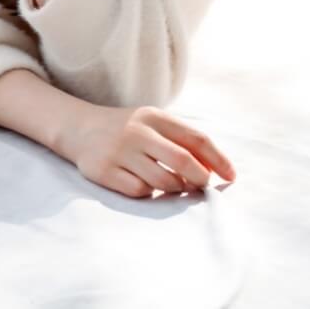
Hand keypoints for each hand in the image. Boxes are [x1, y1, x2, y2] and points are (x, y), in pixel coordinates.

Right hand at [64, 104, 237, 198]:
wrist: (78, 127)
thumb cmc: (127, 129)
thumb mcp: (152, 123)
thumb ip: (181, 140)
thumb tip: (215, 169)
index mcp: (154, 116)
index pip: (196, 138)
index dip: (218, 159)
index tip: (231, 176)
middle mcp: (137, 132)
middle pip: (183, 161)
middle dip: (200, 179)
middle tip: (202, 186)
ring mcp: (119, 151)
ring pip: (164, 181)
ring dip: (176, 188)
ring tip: (173, 184)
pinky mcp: (104, 171)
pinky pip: (140, 191)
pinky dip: (148, 191)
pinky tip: (144, 183)